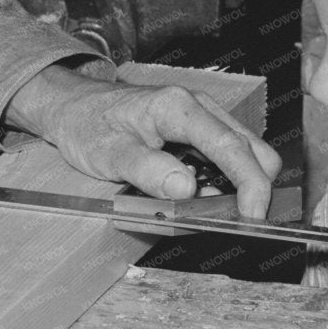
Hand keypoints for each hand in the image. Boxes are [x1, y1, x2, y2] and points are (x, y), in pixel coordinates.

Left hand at [4, 65, 281, 218]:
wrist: (74, 107)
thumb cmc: (87, 124)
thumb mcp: (108, 153)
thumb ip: (146, 170)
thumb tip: (186, 190)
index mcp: (178, 108)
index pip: (231, 146)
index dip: (251, 185)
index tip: (252, 217)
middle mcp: (199, 108)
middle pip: (252, 150)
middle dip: (251, 188)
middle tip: (227, 221)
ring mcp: (203, 119)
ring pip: (243, 156)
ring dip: (233, 188)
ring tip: (198, 208)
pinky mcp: (200, 133)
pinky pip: (226, 161)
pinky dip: (220, 184)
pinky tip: (192, 195)